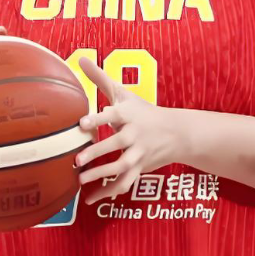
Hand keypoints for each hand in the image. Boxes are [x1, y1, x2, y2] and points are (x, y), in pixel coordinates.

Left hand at [73, 55, 185, 203]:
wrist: (176, 133)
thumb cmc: (143, 111)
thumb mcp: (124, 93)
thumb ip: (100, 78)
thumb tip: (80, 57)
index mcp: (128, 114)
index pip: (112, 114)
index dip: (98, 119)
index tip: (81, 123)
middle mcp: (134, 134)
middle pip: (115, 144)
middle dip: (97, 152)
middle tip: (77, 160)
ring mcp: (139, 153)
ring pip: (121, 167)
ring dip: (101, 175)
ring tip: (80, 179)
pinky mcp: (140, 169)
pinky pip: (124, 183)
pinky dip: (109, 192)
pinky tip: (91, 198)